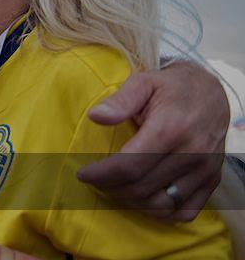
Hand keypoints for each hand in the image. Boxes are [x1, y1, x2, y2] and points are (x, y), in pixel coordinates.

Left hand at [77, 61, 228, 220]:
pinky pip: (186, 212)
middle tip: (96, 179)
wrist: (212, 92)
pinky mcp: (213, 180)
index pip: (129, 166)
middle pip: (142, 188)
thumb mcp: (144, 82)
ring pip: (161, 204)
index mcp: (171, 129)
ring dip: (132, 201)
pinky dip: (162, 212)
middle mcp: (191, 153)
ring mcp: (205, 170)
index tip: (83, 173)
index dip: (101, 175)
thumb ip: (120, 100)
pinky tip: (144, 198)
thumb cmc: (171, 87)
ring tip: (115, 187)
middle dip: (110, 188)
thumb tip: (96, 116)